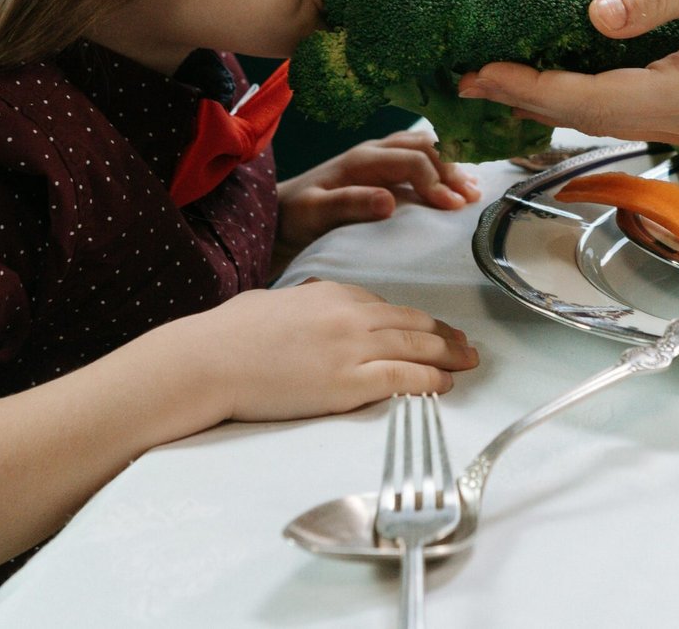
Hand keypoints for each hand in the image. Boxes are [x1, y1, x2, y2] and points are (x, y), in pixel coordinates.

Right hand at [195, 279, 479, 420]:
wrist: (210, 358)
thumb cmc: (229, 334)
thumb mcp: (274, 303)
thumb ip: (303, 302)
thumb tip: (309, 301)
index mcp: (332, 293)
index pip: (386, 306)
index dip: (415, 320)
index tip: (430, 328)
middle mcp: (350, 316)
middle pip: (412, 323)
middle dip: (444, 335)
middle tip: (467, 346)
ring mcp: (352, 348)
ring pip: (417, 347)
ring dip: (449, 356)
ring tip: (468, 363)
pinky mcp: (348, 382)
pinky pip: (404, 378)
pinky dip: (430, 380)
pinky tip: (445, 385)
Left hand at [276, 131, 481, 256]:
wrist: (280, 213)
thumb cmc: (297, 216)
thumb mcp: (315, 213)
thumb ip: (349, 205)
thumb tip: (389, 201)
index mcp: (361, 160)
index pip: (411, 160)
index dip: (435, 181)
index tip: (454, 207)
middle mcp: (373, 151)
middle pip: (423, 149)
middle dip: (451, 170)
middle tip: (473, 197)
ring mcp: (378, 157)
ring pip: (423, 149)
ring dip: (449, 166)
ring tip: (473, 190)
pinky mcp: (381, 168)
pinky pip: (418, 158)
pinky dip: (441, 167)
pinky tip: (456, 183)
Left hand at [459, 0, 678, 145]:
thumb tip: (592, 13)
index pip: (592, 98)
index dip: (530, 86)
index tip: (478, 72)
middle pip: (584, 119)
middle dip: (519, 99)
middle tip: (457, 80)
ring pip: (595, 121)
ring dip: (539, 103)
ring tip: (481, 81)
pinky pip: (613, 114)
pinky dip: (570, 99)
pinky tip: (534, 81)